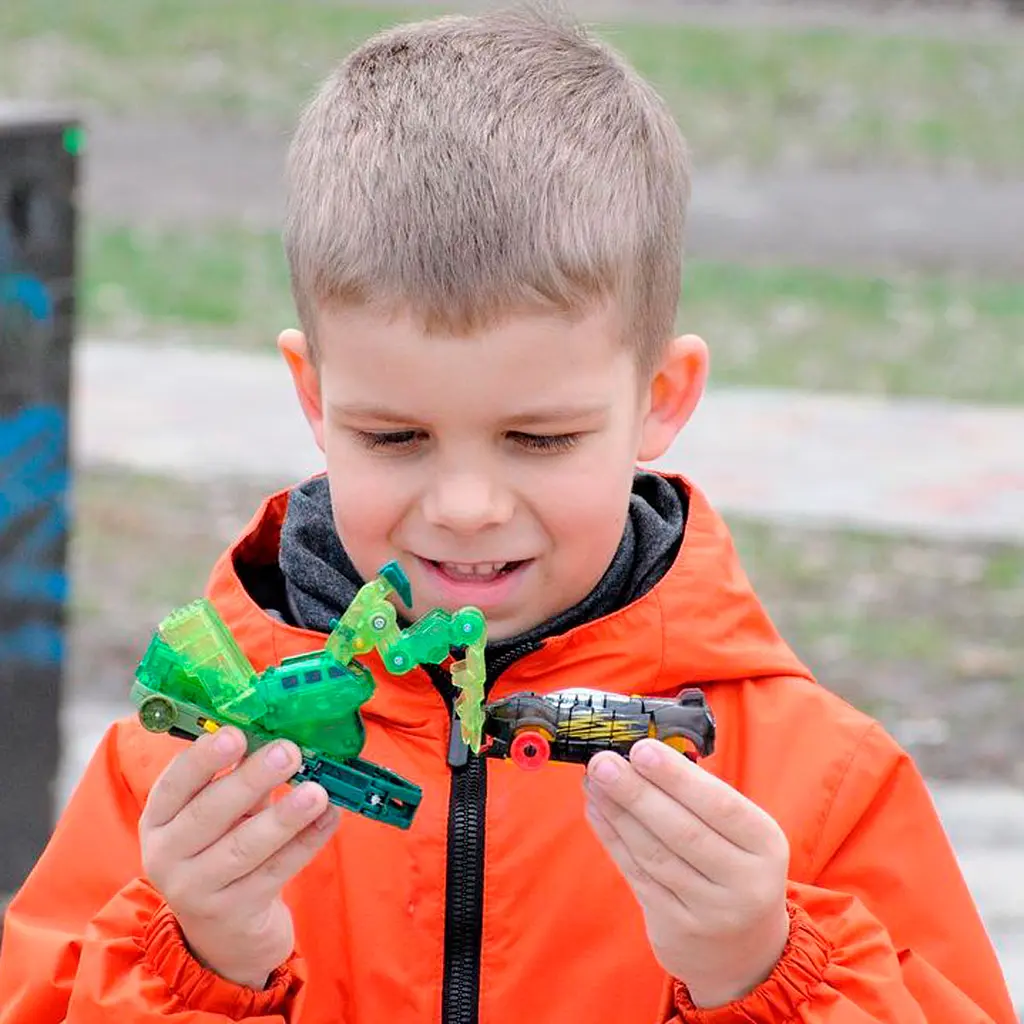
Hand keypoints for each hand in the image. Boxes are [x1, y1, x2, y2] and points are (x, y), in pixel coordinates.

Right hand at [140, 726, 340, 988]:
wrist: (224, 932)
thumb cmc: (222, 849)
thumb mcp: (222, 812)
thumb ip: (239, 775)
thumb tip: (276, 730)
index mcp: (159, 819)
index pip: (173, 785)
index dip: (202, 759)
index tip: (234, 733)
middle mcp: (167, 857)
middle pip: (208, 814)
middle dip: (251, 779)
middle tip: (288, 752)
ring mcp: (197, 891)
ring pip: (244, 848)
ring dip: (284, 817)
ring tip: (317, 791)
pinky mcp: (235, 914)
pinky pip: (276, 872)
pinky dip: (306, 842)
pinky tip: (330, 817)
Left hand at [584, 739, 789, 1007]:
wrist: (743, 948)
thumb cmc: (734, 864)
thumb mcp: (741, 833)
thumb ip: (700, 796)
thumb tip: (641, 754)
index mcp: (766, 844)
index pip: (720, 805)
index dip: (677, 778)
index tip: (641, 749)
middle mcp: (744, 882)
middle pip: (682, 832)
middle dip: (636, 792)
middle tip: (602, 761)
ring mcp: (710, 911)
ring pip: (654, 854)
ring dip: (617, 813)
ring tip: (593, 781)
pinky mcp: (676, 928)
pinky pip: (637, 875)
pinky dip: (613, 839)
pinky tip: (597, 811)